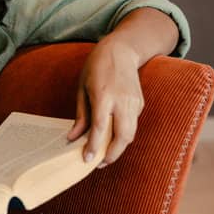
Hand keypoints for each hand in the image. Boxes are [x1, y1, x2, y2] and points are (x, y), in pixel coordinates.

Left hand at [66, 37, 144, 166]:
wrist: (121, 50)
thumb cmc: (97, 67)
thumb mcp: (82, 88)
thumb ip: (80, 115)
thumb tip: (72, 138)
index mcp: (104, 95)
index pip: (101, 127)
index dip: (94, 146)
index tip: (86, 160)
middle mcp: (122, 100)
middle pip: (122, 136)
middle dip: (112, 154)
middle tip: (98, 163)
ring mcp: (134, 102)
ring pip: (131, 134)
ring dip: (119, 148)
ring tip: (104, 155)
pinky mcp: (140, 103)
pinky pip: (132, 124)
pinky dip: (123, 134)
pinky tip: (112, 136)